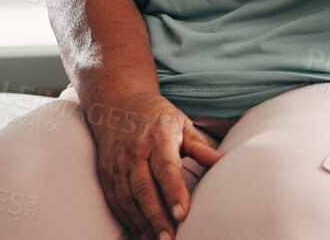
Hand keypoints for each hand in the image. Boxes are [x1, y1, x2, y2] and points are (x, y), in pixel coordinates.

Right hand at [85, 90, 223, 239]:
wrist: (117, 104)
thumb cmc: (157, 117)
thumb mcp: (182, 124)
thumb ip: (201, 147)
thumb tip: (224, 162)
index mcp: (158, 138)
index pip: (166, 168)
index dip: (174, 192)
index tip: (182, 214)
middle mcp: (135, 152)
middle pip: (144, 188)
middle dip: (156, 216)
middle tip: (169, 238)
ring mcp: (118, 163)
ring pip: (127, 198)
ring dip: (141, 222)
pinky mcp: (106, 173)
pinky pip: (115, 200)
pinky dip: (127, 219)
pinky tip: (141, 232)